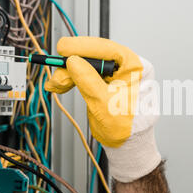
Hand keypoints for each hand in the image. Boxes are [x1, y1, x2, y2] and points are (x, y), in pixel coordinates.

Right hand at [44, 36, 160, 182]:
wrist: (127, 145)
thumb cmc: (128, 128)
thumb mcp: (105, 104)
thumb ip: (88, 80)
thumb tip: (72, 62)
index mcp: (136, 67)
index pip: (108, 48)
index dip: (83, 47)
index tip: (63, 48)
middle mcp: (126, 67)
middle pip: (95, 56)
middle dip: (72, 64)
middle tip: (56, 74)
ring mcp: (115, 74)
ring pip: (87, 65)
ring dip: (68, 73)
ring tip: (56, 84)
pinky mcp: (105, 82)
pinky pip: (86, 75)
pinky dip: (72, 79)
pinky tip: (60, 84)